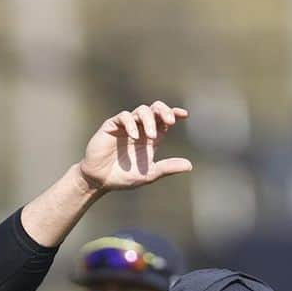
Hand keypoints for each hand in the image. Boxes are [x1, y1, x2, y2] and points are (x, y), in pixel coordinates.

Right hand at [77, 102, 191, 192]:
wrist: (101, 181)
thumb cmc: (125, 177)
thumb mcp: (150, 174)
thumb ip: (167, 168)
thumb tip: (189, 165)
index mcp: (151, 137)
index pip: (164, 120)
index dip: (174, 113)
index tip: (184, 115)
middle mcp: (140, 128)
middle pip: (154, 109)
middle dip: (164, 111)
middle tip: (170, 121)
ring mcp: (126, 125)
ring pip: (141, 111)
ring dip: (149, 120)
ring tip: (152, 136)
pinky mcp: (112, 126)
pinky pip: (124, 117)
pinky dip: (131, 124)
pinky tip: (134, 136)